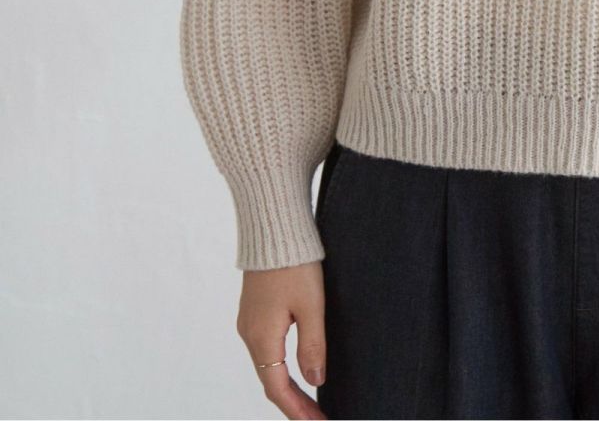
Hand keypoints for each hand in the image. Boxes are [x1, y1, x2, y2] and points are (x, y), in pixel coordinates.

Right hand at [236, 261, 327, 418]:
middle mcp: (250, 334)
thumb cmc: (293, 263)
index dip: (297, 410)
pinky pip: (265, 349)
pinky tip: (294, 368)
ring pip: (267, 365)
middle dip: (294, 402)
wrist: (272, 227)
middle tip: (317, 417)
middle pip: (270, 380)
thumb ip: (312, 346)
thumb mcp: (311, 305)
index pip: (278, 389)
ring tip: (310, 401)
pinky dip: (280, 366)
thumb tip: (316, 381)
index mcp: (262, 338)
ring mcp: (249, 322)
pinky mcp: (254, 310)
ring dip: (287, 385)